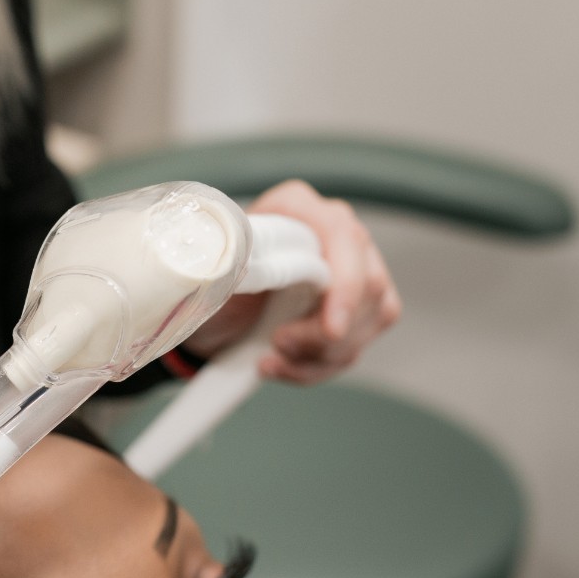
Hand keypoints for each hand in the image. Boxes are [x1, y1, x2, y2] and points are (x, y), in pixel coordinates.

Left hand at [186, 180, 400, 383]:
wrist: (207, 314)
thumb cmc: (211, 282)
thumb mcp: (215, 267)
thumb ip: (237, 261)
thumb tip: (248, 265)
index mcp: (300, 208)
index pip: (345, 239)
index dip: (345, 287)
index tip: (331, 330)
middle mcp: (335, 235)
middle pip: (370, 287)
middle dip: (325, 332)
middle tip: (278, 344)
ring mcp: (352, 273)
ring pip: (371, 322)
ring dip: (319, 355)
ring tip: (270, 360)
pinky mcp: (354, 312)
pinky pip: (353, 348)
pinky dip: (313, 369)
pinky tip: (277, 367)